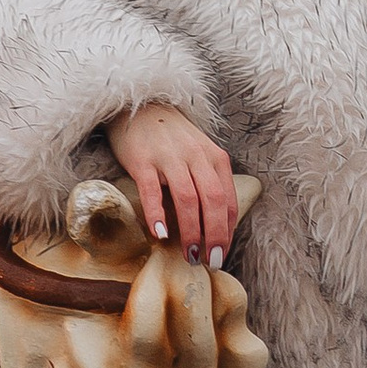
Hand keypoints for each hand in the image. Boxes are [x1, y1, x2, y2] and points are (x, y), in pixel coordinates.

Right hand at [106, 103, 238, 265]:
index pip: (228, 199)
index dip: (228, 230)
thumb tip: (215, 224)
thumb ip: (209, 180)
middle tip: (211, 261)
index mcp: (214, 157)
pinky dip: (158, 215)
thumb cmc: (171, 138)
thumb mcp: (199, 154)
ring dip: (191, 231)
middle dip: (215, 235)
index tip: (222, 253)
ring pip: (188, 199)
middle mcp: (196, 156)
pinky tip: (160, 235)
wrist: (138, 106)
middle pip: (213, 201)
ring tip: (189, 255)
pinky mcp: (143, 160)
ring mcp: (169, 157)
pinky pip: (152, 192)